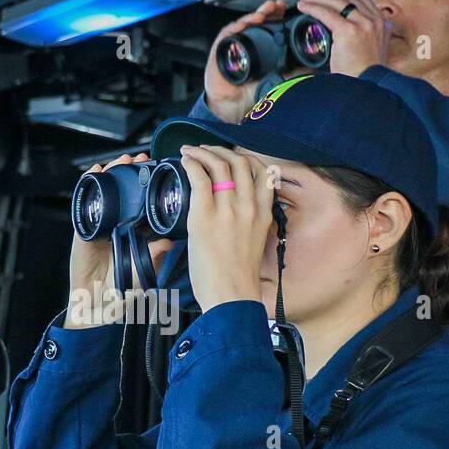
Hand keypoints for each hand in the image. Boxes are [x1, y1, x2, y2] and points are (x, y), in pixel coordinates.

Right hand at [66, 152, 173, 328]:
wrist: (97, 305)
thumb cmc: (122, 290)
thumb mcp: (143, 270)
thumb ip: (155, 255)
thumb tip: (170, 241)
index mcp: (133, 232)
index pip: (142, 201)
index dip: (148, 184)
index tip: (158, 169)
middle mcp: (117, 225)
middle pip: (124, 191)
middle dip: (131, 171)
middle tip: (142, 158)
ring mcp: (100, 225)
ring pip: (106, 192)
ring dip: (112, 172)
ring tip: (122, 159)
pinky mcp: (83, 229)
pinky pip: (84, 203)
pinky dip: (88, 185)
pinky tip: (95, 172)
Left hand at [180, 144, 273, 311]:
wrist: (230, 297)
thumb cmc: (238, 279)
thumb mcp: (255, 245)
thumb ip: (249, 224)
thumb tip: (234, 215)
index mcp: (263, 215)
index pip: (263, 173)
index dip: (246, 158)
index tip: (232, 157)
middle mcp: (249, 207)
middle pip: (241, 162)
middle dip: (222, 151)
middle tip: (206, 150)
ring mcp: (228, 210)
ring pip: (220, 165)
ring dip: (204, 152)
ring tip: (192, 151)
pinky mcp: (204, 217)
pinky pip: (199, 178)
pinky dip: (192, 164)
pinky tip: (184, 161)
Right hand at [203, 0, 288, 123]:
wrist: (232, 102)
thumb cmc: (250, 89)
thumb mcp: (276, 78)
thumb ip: (293, 72)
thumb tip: (312, 66)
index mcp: (260, 43)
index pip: (270, 23)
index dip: (277, 14)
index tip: (284, 7)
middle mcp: (247, 39)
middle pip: (257, 19)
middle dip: (267, 10)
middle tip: (276, 6)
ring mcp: (234, 41)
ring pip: (244, 23)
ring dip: (253, 16)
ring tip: (263, 13)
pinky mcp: (221, 47)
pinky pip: (228, 33)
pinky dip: (236, 27)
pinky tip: (243, 25)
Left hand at [295, 0, 391, 77]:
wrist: (367, 86)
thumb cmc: (365, 75)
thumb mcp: (371, 52)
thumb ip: (364, 38)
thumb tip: (346, 35)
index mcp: (382, 24)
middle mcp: (375, 21)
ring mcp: (363, 25)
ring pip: (338, 3)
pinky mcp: (349, 31)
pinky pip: (327, 13)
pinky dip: (313, 7)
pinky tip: (304, 6)